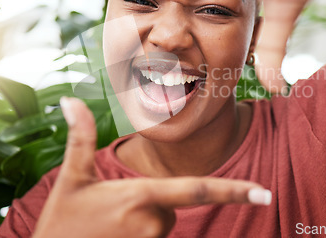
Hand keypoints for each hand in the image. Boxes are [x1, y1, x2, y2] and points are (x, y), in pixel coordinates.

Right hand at [32, 97, 270, 237]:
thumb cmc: (61, 222)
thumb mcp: (72, 178)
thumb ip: (80, 138)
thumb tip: (69, 101)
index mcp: (140, 195)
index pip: (197, 189)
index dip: (234, 190)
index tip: (263, 193)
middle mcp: (153, 222)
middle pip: (171, 205)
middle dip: (151, 202)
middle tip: (112, 211)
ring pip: (163, 223)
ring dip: (144, 219)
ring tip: (109, 226)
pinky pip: (155, 236)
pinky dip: (141, 232)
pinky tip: (115, 235)